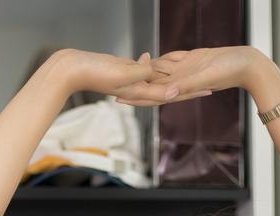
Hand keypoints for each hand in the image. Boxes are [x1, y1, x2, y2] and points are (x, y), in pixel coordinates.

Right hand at [52, 49, 209, 105]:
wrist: (71, 69)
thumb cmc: (95, 72)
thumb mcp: (124, 72)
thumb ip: (144, 74)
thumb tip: (161, 76)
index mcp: (139, 91)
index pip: (170, 93)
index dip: (189, 91)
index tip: (207, 90)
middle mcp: (136, 88)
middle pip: (167, 88)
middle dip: (187, 88)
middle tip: (208, 85)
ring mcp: (128, 80)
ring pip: (154, 78)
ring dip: (169, 75)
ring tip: (185, 71)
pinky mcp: (120, 71)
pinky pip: (140, 68)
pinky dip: (148, 64)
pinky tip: (149, 57)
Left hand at [117, 46, 274, 106]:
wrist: (247, 64)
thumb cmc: (230, 72)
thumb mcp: (206, 77)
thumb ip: (187, 85)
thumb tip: (168, 95)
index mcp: (181, 89)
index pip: (153, 95)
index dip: (135, 96)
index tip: (118, 96)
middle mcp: (180, 82)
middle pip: (151, 85)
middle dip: (133, 84)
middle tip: (113, 81)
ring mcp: (185, 71)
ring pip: (159, 73)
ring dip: (143, 72)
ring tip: (126, 71)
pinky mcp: (191, 61)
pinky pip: (170, 62)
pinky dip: (158, 61)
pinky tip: (147, 59)